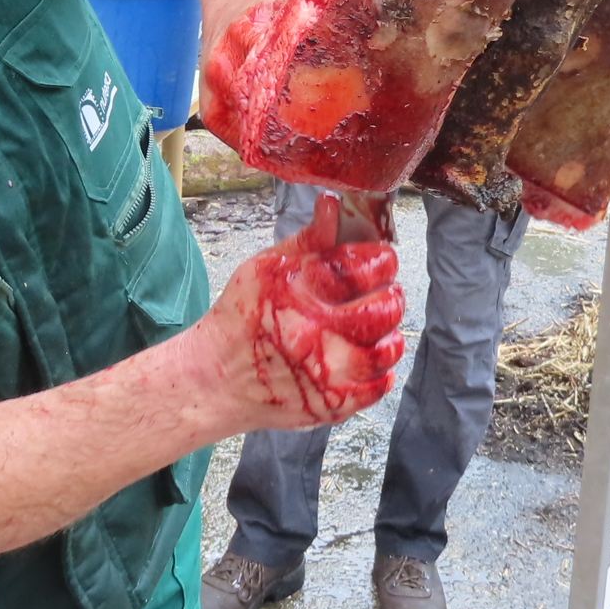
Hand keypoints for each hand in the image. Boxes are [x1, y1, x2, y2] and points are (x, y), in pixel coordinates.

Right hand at [199, 193, 404, 429]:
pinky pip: (376, 388)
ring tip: (382, 327)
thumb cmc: (242, 317)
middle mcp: (314, 331)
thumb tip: (334, 205)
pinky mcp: (331, 403)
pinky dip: (383, 372)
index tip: (384, 259)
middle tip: (387, 293)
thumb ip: (308, 240)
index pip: (360, 268)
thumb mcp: (265, 267)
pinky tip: (371, 357)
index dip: (382, 260)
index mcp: (300, 290)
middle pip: (381, 310)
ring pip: (385, 351)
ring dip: (391, 336)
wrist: (217, 379)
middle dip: (392, 297)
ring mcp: (325, 372)